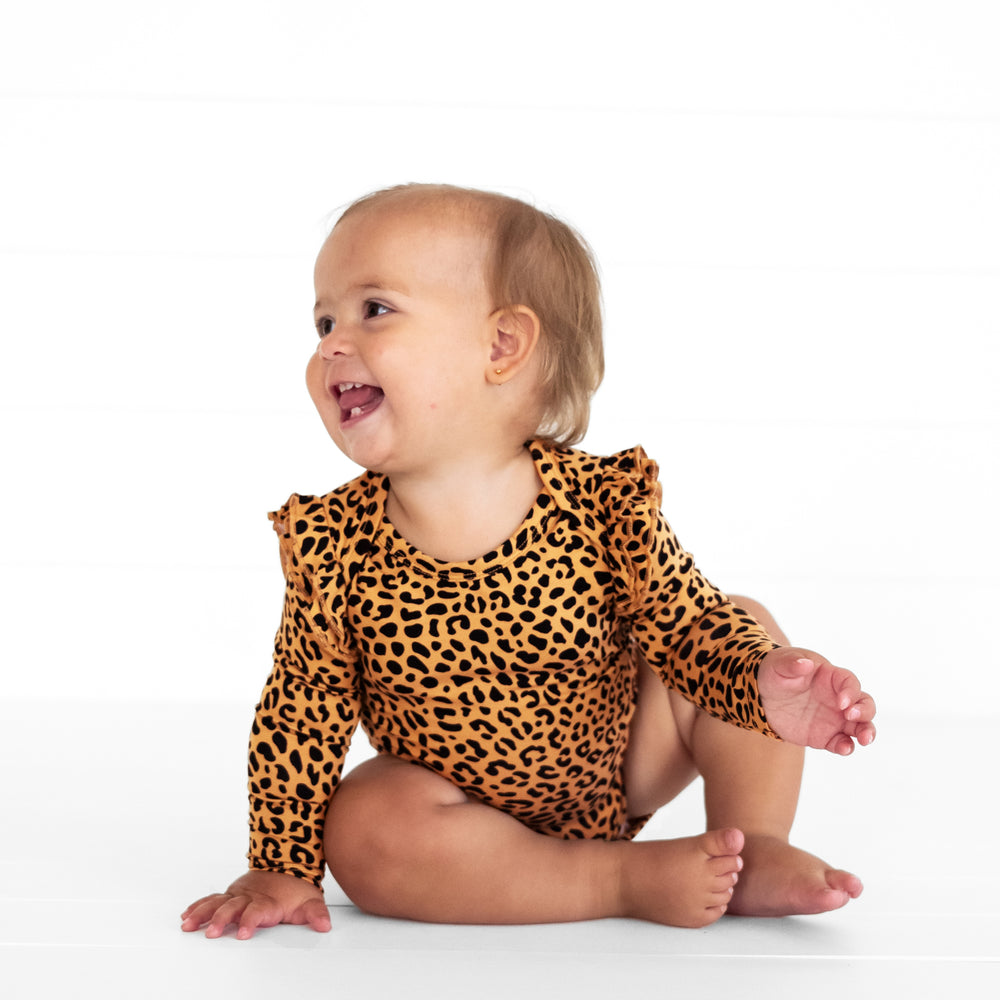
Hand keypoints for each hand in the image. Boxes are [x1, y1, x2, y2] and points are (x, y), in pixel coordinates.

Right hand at [181, 869, 330, 939]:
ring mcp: (238, 895)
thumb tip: (324, 925)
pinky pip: (212, 899)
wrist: (287, 864)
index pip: (258, 912)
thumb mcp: (310, 901)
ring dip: (203, 913)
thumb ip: (316, 914)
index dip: (251, 921)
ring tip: (189, 924)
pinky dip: (199, 906)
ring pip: (217, 903)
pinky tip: (187, 916)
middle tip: (212, 932)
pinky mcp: (230, 895)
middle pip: (233, 908)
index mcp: (267, 902)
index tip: (243, 933)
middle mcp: (249, 898)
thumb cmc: (296, 888)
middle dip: (222, 919)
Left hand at [757, 647, 876, 754]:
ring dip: (867, 732)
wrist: (764, 695)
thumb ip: (792, 663)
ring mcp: (834, 718)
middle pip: (864, 704)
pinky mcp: (825, 736)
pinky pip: (841, 743)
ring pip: (860, 726)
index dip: (850, 692)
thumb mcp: (779, 664)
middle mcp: (838, 698)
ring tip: (864, 739)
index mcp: (830, 677)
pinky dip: (846, 747)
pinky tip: (844, 749)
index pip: (849, 682)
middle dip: (865, 711)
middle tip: (852, 716)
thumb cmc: (776, 672)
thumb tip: (805, 664)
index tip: (841, 702)